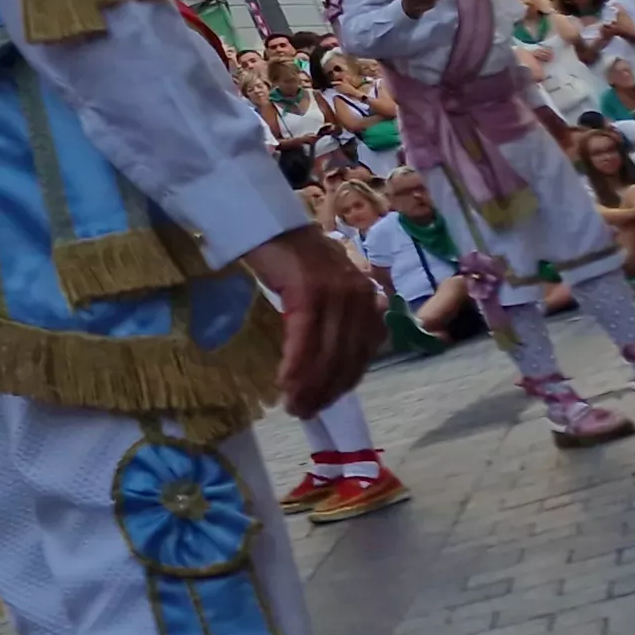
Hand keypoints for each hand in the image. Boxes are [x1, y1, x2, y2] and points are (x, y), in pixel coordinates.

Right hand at [235, 226, 383, 417]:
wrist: (267, 221)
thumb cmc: (290, 255)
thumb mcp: (324, 289)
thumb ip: (336, 318)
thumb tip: (329, 361)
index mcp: (368, 299)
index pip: (362, 353)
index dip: (343, 383)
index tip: (324, 403)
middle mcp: (360, 297)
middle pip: (346, 357)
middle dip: (326, 391)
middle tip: (303, 412)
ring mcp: (337, 294)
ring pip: (327, 353)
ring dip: (310, 385)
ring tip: (294, 406)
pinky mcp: (310, 292)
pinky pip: (305, 340)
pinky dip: (296, 365)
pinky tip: (286, 382)